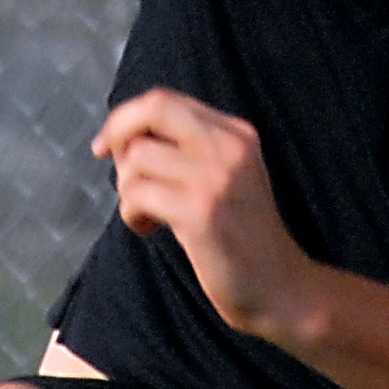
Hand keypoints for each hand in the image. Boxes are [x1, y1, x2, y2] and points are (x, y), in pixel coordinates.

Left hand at [92, 89, 314, 342]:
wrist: (280, 287)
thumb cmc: (241, 236)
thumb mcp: (227, 176)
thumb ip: (190, 149)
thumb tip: (126, 136)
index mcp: (237, 132)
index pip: (166, 100)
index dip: (127, 116)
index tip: (107, 143)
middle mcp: (229, 145)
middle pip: (154, 108)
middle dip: (118, 131)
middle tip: (109, 163)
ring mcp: (216, 177)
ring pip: (138, 156)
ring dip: (127, 187)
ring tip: (146, 212)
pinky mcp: (201, 211)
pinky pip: (138, 193)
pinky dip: (131, 212)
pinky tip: (148, 229)